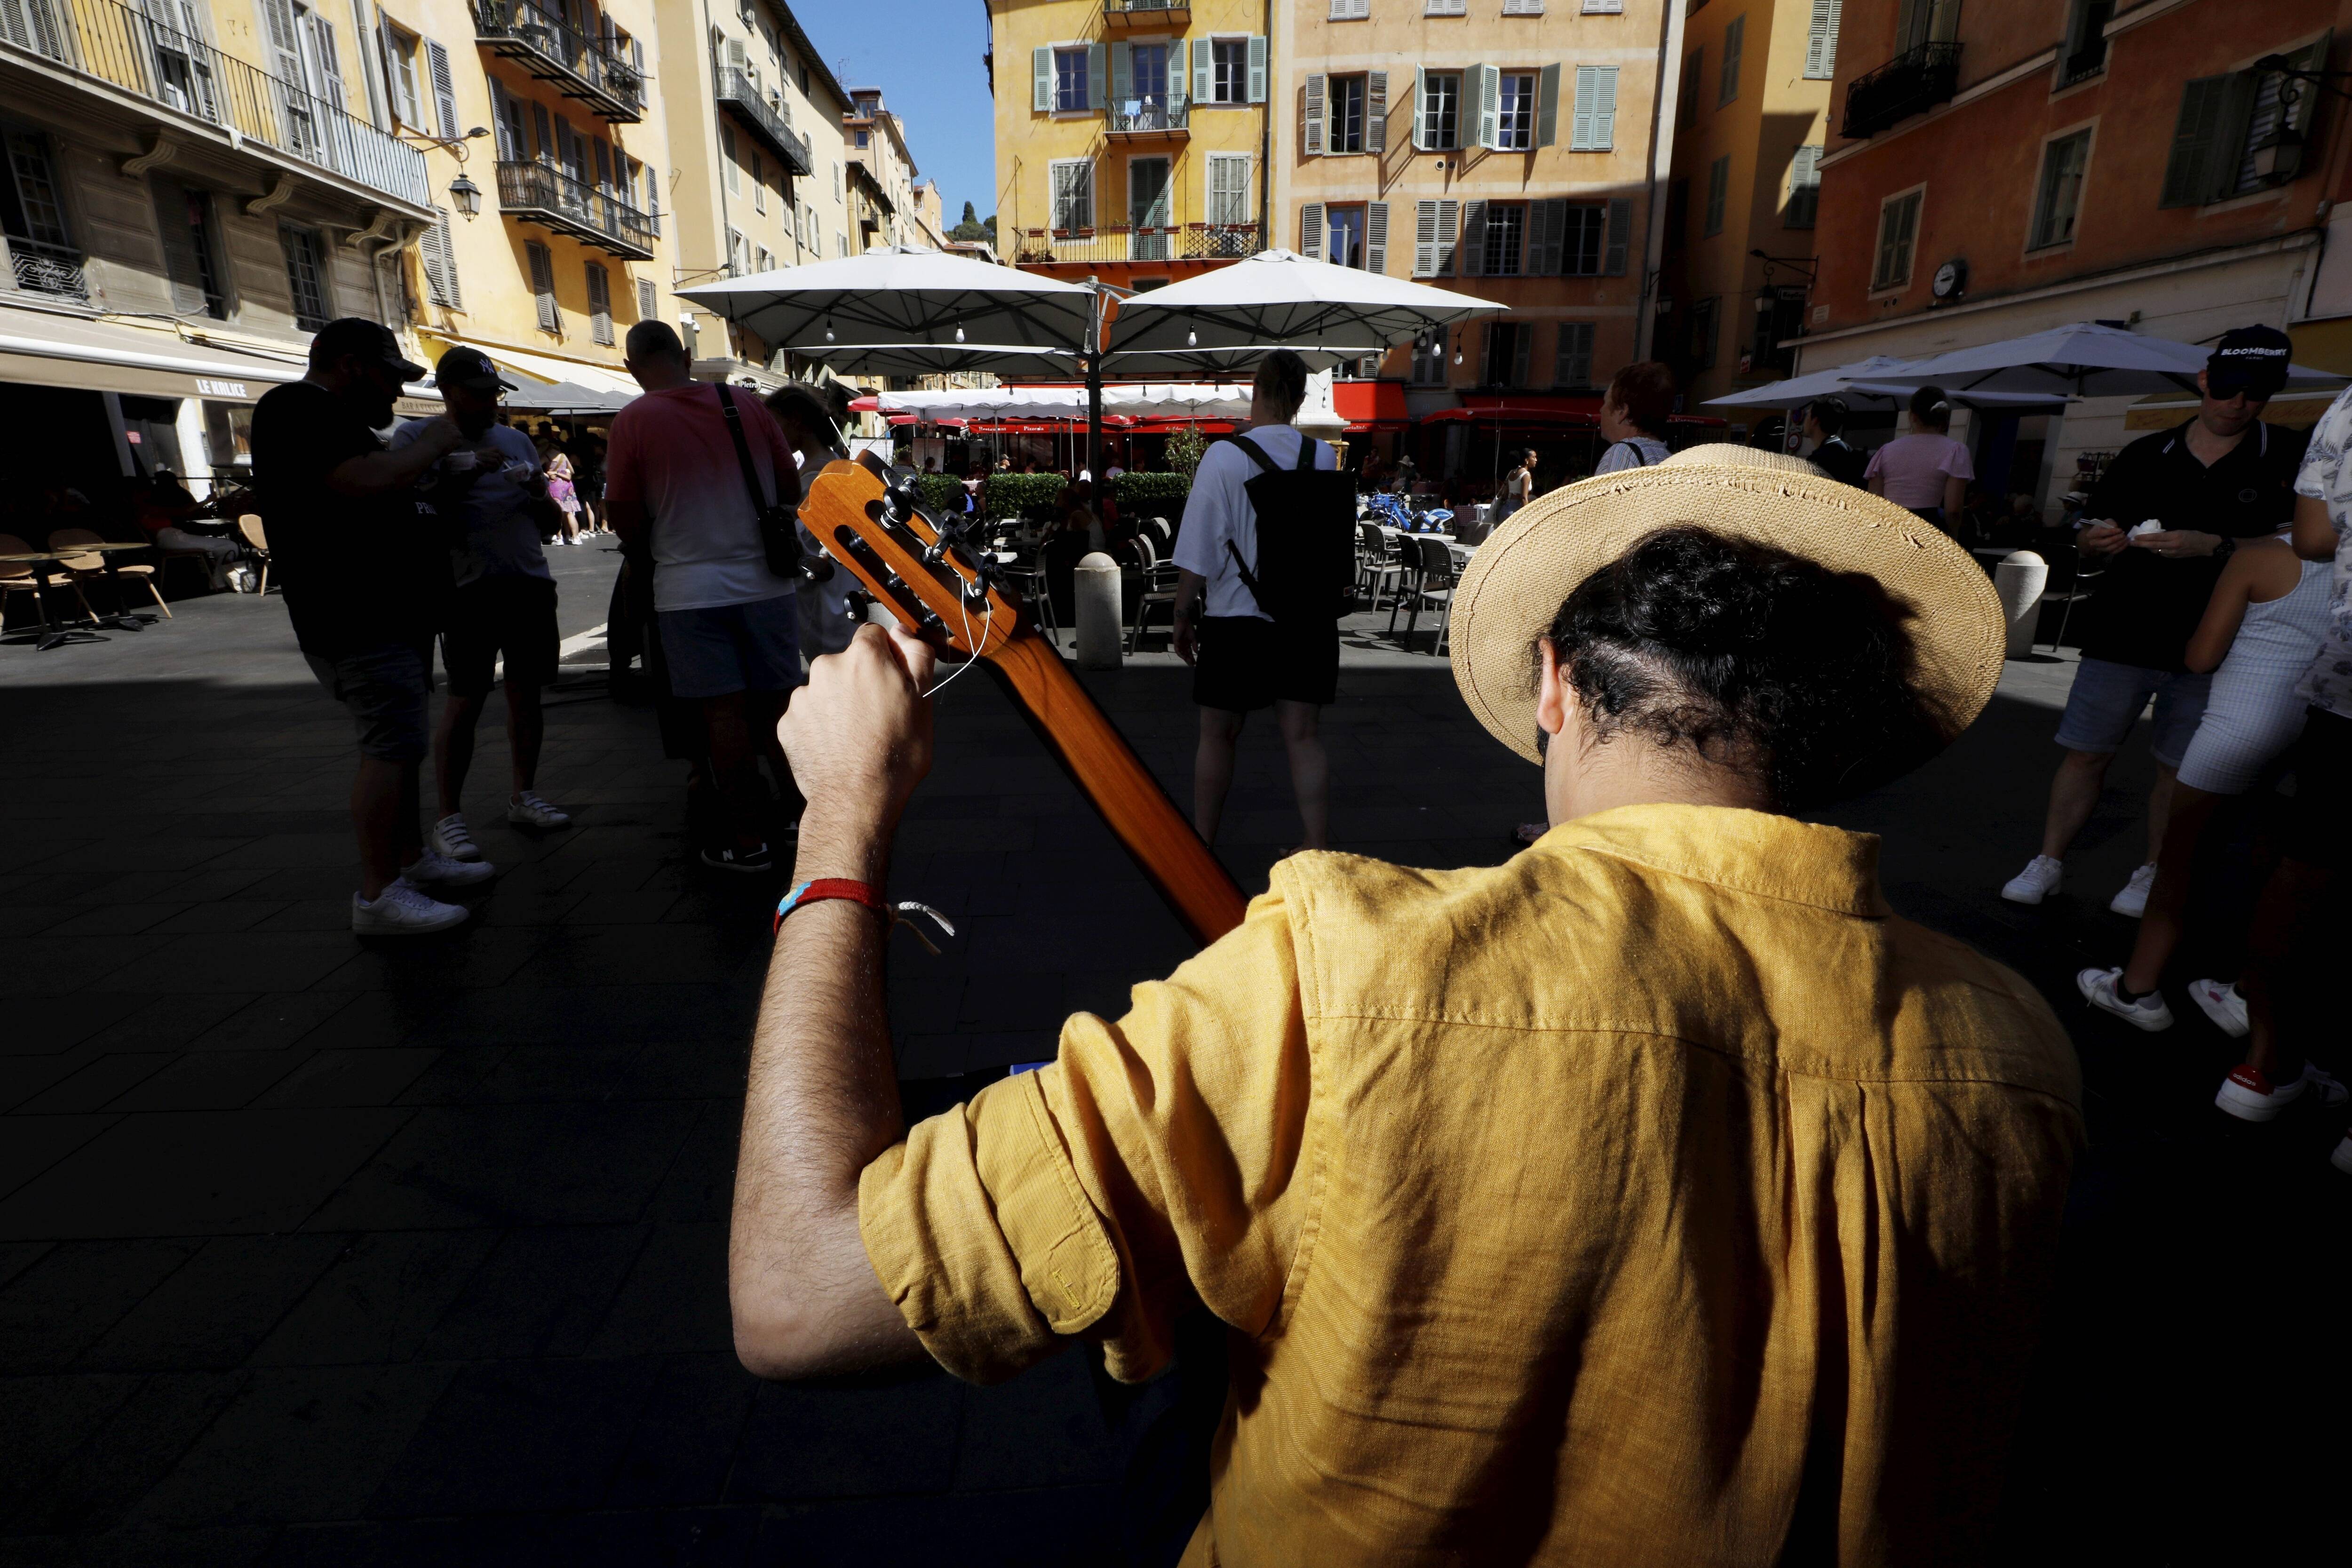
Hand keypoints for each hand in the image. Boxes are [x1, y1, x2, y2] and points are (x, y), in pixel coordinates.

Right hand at [417, 417, 467, 456]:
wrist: (427, 446)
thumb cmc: (425, 440)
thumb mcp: (428, 429)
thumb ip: (435, 427)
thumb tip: (440, 429)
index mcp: (439, 422)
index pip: (449, 423)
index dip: (450, 429)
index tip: (449, 434)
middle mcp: (447, 426)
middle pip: (455, 428)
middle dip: (455, 434)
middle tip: (453, 440)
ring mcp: (452, 432)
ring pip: (459, 434)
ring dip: (458, 439)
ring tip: (455, 444)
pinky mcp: (455, 439)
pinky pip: (460, 442)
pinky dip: (458, 445)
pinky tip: (455, 448)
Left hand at [778, 624, 935, 840]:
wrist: (857, 799)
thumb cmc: (895, 754)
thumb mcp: (922, 701)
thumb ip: (915, 656)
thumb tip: (901, 632)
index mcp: (863, 657)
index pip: (873, 635)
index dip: (886, 657)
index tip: (892, 682)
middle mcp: (826, 667)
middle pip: (847, 664)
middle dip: (860, 682)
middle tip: (877, 716)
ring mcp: (803, 696)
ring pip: (826, 690)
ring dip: (838, 704)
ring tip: (856, 736)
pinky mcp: (788, 722)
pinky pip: (808, 715)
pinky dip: (820, 726)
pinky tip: (837, 746)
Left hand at [1173, 612, 1197, 665]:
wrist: (1184, 621)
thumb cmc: (1188, 627)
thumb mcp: (1193, 638)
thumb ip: (1195, 645)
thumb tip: (1197, 652)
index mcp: (1186, 643)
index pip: (1189, 652)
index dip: (1192, 657)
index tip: (1195, 662)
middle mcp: (1182, 644)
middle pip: (1185, 654)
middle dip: (1188, 660)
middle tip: (1192, 665)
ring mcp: (1178, 643)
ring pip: (1181, 653)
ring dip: (1185, 658)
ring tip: (1189, 662)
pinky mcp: (1175, 641)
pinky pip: (1177, 649)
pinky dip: (1180, 654)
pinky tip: (1183, 657)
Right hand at [2078, 521, 2126, 555]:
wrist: (2097, 536)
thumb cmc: (2102, 527)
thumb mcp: (2106, 522)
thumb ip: (2111, 523)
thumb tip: (2117, 529)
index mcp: (2092, 534)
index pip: (2101, 533)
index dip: (2112, 532)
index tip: (2120, 529)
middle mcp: (2094, 543)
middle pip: (2105, 542)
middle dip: (2116, 539)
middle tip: (2123, 535)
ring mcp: (2099, 548)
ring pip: (2110, 548)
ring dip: (2119, 544)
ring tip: (2125, 539)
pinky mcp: (2105, 552)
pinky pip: (2113, 552)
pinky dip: (2121, 548)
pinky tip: (2125, 543)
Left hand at [2129, 529, 2219, 558]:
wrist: (2205, 546)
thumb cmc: (2194, 535)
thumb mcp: (2181, 531)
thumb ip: (2168, 534)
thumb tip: (2155, 535)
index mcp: (2175, 537)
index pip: (2156, 537)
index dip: (2145, 537)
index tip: (2135, 537)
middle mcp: (2172, 546)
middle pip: (2153, 545)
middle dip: (2140, 544)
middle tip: (2131, 543)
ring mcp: (2173, 553)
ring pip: (2156, 550)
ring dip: (2147, 547)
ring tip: (2139, 544)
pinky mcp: (2174, 557)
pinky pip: (2161, 554)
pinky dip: (2156, 550)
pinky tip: (2152, 547)